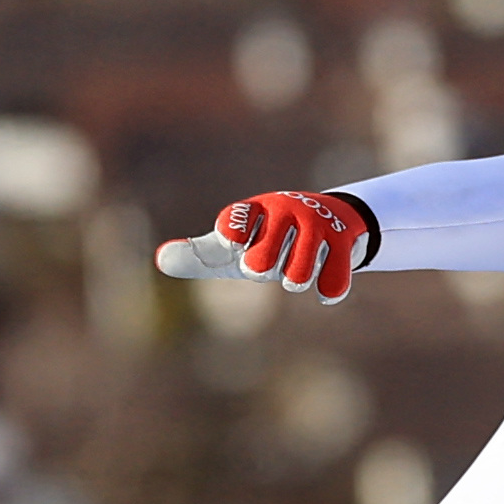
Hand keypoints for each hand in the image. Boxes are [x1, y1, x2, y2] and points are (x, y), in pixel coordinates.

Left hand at [213, 188, 374, 299]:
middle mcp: (284, 210)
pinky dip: (329, 290)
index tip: (235, 245)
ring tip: (296, 274)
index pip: (232, 225)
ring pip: (297, 276)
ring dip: (296, 280)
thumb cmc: (270, 239)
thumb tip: (160, 259)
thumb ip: (200, 254)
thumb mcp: (236, 246)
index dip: (232, 240)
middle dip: (262, 270)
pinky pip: (332, 278)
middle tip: (268, 264)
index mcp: (254, 210)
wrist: (332, 219)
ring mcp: (315, 224)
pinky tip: (325, 293)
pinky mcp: (343, 239)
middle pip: (260, 263)